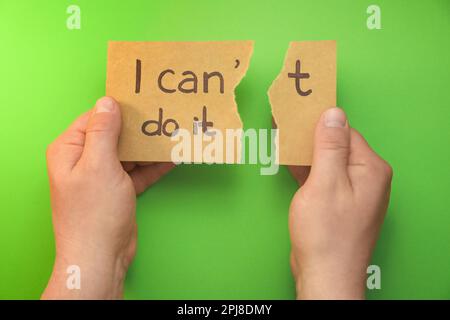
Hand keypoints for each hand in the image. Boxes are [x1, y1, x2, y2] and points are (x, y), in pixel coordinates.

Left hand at [42, 97, 173, 298]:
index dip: (118, 109)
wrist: (101, 256)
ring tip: (172, 134)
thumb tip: (108, 102)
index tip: (141, 100)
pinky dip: (153, 166)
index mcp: (70, 150)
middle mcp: (84, 161)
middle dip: (138, 129)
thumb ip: (103, 132)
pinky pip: (138, 172)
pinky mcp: (119, 190)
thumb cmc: (93, 213)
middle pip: (114, 135)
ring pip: (128, 154)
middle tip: (162, 116)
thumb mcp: (98, 165)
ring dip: (148, 148)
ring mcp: (103, 177)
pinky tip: (172, 157)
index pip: (95, 119)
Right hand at [289, 107, 391, 298]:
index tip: (296, 113)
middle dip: (310, 138)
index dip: (319, 123)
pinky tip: (290, 163)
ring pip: (328, 163)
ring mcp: (354, 193)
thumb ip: (329, 146)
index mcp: (370, 169)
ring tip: (282, 141)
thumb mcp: (325, 182)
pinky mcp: (340, 204)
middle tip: (284, 126)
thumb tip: (334, 113)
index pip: (345, 132)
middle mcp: (367, 178)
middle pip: (337, 147)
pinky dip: (308, 172)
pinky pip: (324, 179)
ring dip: (307, 154)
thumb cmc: (326, 233)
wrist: (325, 275)